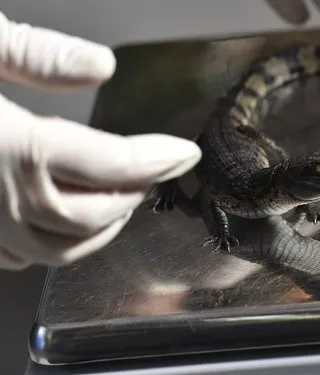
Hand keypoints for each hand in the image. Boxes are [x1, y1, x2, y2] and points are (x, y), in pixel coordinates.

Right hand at [0, 12, 200, 269]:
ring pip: (56, 249)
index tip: (183, 154)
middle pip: (90, 215)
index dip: (155, 161)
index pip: (109, 165)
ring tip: (123, 199)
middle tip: (156, 169)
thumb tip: (100, 66)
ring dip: (101, 228)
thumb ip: (35, 53)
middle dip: (133, 195)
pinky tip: (61, 220)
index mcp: (3, 145)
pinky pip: (14, 257)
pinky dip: (54, 244)